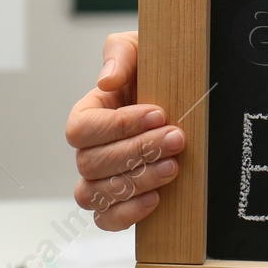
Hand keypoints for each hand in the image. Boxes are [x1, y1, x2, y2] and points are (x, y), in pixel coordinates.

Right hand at [65, 30, 184, 230]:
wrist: (184, 98)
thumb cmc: (156, 73)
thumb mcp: (141, 48)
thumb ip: (121, 53)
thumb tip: (107, 79)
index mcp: (88, 114)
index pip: (82, 128)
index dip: (118, 125)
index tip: (158, 113)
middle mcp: (89, 150)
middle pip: (91, 164)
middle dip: (139, 152)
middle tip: (176, 139)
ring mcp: (100, 180)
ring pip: (96, 194)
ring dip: (137, 182)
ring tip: (173, 167)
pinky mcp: (118, 202)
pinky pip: (107, 219)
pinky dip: (128, 214)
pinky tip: (157, 198)